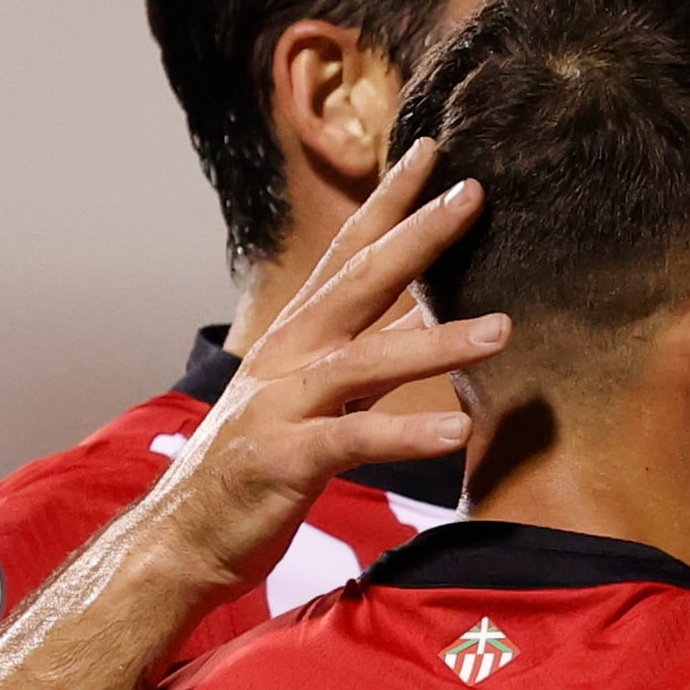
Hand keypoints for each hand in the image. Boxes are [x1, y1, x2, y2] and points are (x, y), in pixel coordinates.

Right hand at [144, 140, 503, 591]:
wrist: (185, 536)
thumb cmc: (262, 464)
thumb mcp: (324, 397)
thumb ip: (374, 354)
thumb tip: (434, 315)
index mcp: (302, 335)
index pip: (351, 252)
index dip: (391, 201)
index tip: (436, 153)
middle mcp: (292, 355)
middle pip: (361, 281)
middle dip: (419, 234)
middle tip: (474, 193)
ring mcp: (285, 403)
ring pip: (368, 360)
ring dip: (439, 342)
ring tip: (504, 328)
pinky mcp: (286, 459)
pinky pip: (355, 441)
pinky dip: (407, 435)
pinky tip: (458, 430)